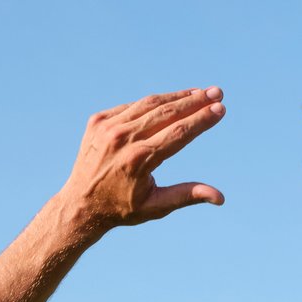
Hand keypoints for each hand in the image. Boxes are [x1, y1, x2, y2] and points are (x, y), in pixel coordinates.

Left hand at [53, 88, 227, 238]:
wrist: (80, 203)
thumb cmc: (122, 209)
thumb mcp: (156, 207)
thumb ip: (188, 196)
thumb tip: (220, 197)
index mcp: (139, 160)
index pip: (179, 132)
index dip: (202, 119)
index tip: (221, 108)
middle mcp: (123, 139)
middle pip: (167, 112)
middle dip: (196, 101)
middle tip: (218, 92)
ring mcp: (108, 127)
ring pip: (150, 104)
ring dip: (176, 97)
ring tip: (198, 92)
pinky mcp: (98, 120)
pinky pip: (131, 107)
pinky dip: (152, 104)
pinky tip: (171, 101)